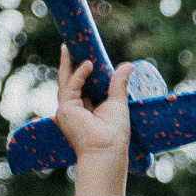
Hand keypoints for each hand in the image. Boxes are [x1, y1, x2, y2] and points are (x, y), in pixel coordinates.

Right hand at [55, 48, 131, 195]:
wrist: (107, 149)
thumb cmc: (114, 133)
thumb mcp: (118, 103)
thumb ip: (119, 84)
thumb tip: (129, 65)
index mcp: (86, 109)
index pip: (81, 85)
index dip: (81, 70)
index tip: (84, 55)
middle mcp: (74, 109)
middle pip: (69, 81)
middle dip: (68, 64)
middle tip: (69, 46)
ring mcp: (68, 110)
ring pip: (66, 82)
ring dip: (67, 64)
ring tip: (70, 47)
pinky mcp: (66, 110)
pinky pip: (72, 86)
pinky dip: (79, 75)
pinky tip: (88, 64)